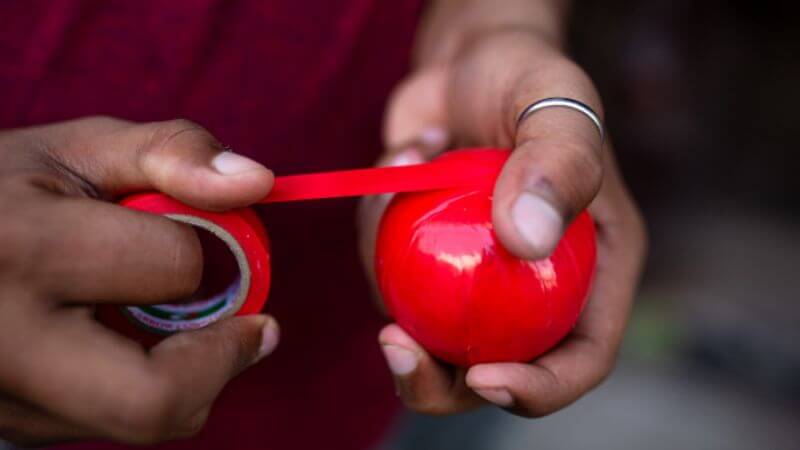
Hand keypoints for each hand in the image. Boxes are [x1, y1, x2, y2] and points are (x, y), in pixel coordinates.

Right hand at [0, 117, 278, 445]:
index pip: (172, 270)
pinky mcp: (9, 425)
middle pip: (156, 400)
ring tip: (161, 319)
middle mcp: (4, 344)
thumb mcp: (80, 151)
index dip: (210, 251)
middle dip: (219, 360)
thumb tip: (258, 180)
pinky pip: (109, 424)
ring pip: (142, 421)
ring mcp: (0, 400)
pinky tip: (116, 342)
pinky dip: (141, 387)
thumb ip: (174, 154)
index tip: (215, 244)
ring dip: (186, 374)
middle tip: (239, 329)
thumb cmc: (5, 190)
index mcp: (20, 249)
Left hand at [359, 28, 645, 414]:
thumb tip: (526, 243)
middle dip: (440, 378)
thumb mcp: (557, 104)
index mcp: (592, 269)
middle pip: (495, 368)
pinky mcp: (426, 255)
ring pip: (429, 332)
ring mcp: (476, 276)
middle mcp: (534, 284)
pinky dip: (376, 228)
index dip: (540, 388)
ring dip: (391, 286)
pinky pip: (388, 275)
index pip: (580, 357)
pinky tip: (404, 158)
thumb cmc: (528, 76)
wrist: (472, 57)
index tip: (485, 376)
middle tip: (395, 345)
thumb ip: (557, 166)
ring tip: (397, 186)